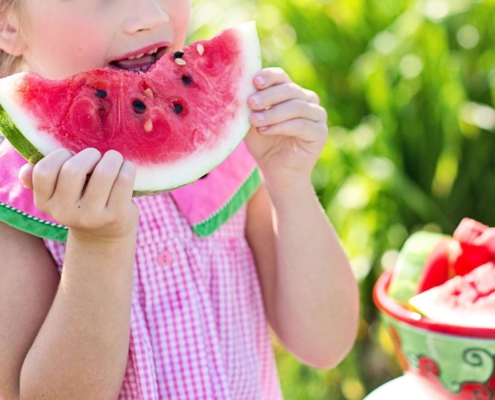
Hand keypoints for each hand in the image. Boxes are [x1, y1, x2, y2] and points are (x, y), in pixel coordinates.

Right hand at [19, 148, 137, 241]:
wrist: (105, 235)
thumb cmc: (81, 201)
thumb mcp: (58, 194)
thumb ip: (42, 179)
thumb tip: (26, 172)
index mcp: (45, 202)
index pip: (44, 171)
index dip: (60, 155)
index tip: (72, 157)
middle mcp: (65, 213)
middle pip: (73, 169)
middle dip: (90, 154)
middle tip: (98, 157)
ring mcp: (91, 217)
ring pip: (104, 172)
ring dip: (112, 158)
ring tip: (114, 160)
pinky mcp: (116, 216)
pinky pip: (124, 180)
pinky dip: (128, 168)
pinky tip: (126, 169)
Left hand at [244, 67, 327, 191]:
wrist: (276, 172)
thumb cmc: (263, 144)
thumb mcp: (252, 122)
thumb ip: (251, 106)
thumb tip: (241, 87)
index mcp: (291, 92)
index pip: (281, 77)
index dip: (269, 77)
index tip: (254, 81)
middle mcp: (307, 100)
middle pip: (289, 89)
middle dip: (268, 96)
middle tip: (250, 103)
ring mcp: (317, 115)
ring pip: (296, 106)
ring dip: (273, 113)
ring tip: (255, 120)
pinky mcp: (320, 132)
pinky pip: (301, 124)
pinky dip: (281, 126)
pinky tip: (265, 131)